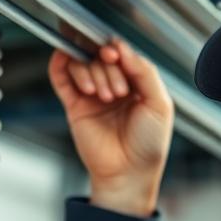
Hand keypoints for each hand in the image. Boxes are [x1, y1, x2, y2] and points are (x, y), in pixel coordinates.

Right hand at [47, 36, 174, 216]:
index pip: (120, 51)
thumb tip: (121, 47)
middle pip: (98, 54)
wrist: (129, 173)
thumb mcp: (159, 103)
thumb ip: (145, 71)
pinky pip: (60, 76)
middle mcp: (111, 84)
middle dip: (107, 68)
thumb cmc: (149, 144)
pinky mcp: (73, 106)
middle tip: (117, 93)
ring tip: (103, 97)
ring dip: (91, 73)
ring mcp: (91, 94)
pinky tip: (83, 83)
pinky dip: (65, 67)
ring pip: (80, 62)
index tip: (116, 56)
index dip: (116, 49)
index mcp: (134, 82)